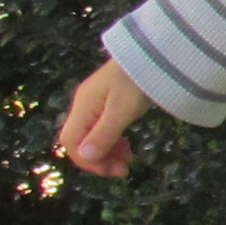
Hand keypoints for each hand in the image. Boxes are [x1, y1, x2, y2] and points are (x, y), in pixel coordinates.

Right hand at [56, 57, 152, 178]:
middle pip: (80, 141)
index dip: (88, 161)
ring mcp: (94, 102)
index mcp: (83, 107)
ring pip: (91, 136)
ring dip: (108, 151)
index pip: (71, 142)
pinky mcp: (107, 101)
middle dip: (100, 159)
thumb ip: (103, 134)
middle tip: (125, 168)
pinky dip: (113, 140)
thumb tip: (84, 156)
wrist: (154, 53)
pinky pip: (102, 128)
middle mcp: (84, 105)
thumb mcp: (122, 110)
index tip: (113, 170)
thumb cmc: (137, 80)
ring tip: (129, 158)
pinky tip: (126, 144)